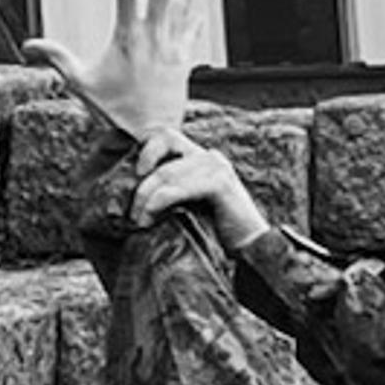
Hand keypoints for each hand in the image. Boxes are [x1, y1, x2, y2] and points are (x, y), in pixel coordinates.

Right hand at [21, 0, 200, 146]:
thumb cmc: (112, 111)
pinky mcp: (183, 61)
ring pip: (181, 7)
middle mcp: (152, 37)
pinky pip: (191, 33)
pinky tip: (199, 7)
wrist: (149, 134)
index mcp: (126, 37)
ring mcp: (171, 47)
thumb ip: (56, 59)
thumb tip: (27, 46)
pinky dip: (194, 19)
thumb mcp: (79, 84)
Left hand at [127, 138, 269, 248]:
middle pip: (163, 152)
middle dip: (142, 185)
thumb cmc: (215, 232)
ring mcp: (216, 168)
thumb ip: (169, 192)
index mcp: (201, 158)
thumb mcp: (188, 205)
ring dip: (145, 199)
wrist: (251, 248)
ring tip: (140, 222)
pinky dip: (158, 204)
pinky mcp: (220, 184)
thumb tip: (132, 195)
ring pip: (166, 173)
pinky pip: (177, 189)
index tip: (135, 177)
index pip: (167, 136)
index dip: (146, 151)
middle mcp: (209, 157)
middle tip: (133, 214)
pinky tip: (150, 220)